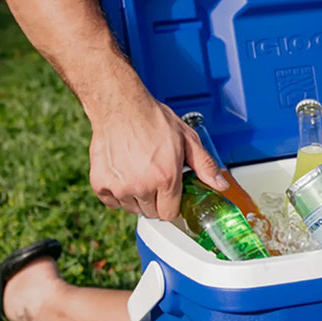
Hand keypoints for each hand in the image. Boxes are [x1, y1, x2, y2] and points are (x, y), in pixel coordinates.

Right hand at [88, 94, 228, 219]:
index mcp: (166, 178)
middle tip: (155, 178)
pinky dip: (116, 193)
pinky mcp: (100, 183)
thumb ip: (205, 166)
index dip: (173, 205)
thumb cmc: (153, 120)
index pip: (170, 214)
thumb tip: (221, 185)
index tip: (172, 195)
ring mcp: (119, 187)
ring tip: (139, 172)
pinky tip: (123, 174)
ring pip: (131, 208)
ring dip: (136, 197)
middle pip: (151, 212)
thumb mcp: (188, 140)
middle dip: (156, 200)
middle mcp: (142, 186)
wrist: (121, 107)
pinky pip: (111, 201)